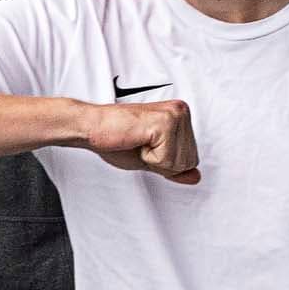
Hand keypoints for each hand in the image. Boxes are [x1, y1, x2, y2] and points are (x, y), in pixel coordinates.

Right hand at [79, 99, 199, 183]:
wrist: (93, 128)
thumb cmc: (117, 139)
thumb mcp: (152, 159)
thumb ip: (174, 167)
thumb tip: (195, 177)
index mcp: (180, 116)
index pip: (192, 159)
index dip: (166, 163)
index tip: (146, 146)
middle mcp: (181, 112)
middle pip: (189, 162)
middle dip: (162, 162)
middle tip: (140, 144)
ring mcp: (174, 115)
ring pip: (179, 163)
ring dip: (153, 159)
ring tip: (138, 141)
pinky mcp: (164, 123)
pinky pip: (166, 160)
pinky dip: (148, 158)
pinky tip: (137, 140)